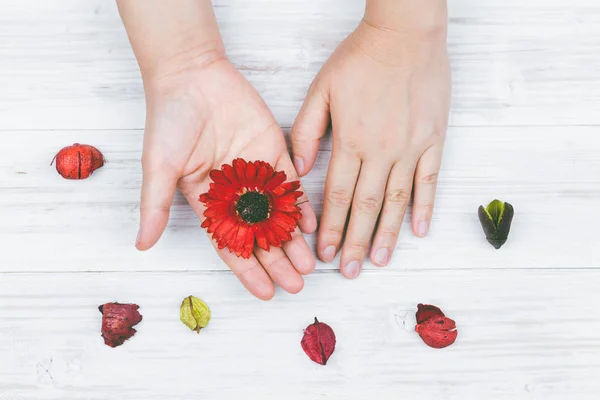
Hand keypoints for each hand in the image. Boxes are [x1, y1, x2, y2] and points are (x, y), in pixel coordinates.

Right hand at [136, 58, 317, 298]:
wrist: (192, 74)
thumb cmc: (169, 120)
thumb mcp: (158, 166)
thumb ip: (154, 205)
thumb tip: (142, 245)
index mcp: (206, 202)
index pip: (230, 245)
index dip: (247, 270)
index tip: (266, 293)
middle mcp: (234, 193)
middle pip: (260, 236)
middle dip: (278, 261)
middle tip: (297, 285)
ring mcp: (255, 174)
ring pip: (279, 215)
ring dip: (294, 240)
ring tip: (310, 265)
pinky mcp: (274, 152)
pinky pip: (290, 185)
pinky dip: (301, 205)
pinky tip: (312, 225)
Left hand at [291, 18, 449, 277]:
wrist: (405, 33)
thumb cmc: (360, 58)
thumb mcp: (321, 90)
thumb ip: (306, 131)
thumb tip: (301, 169)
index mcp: (350, 140)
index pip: (335, 196)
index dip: (329, 227)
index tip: (324, 252)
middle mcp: (381, 150)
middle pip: (364, 206)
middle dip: (353, 242)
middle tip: (348, 272)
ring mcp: (410, 147)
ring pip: (397, 201)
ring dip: (386, 234)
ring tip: (378, 261)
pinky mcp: (433, 140)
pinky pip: (429, 180)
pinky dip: (424, 207)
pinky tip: (419, 231)